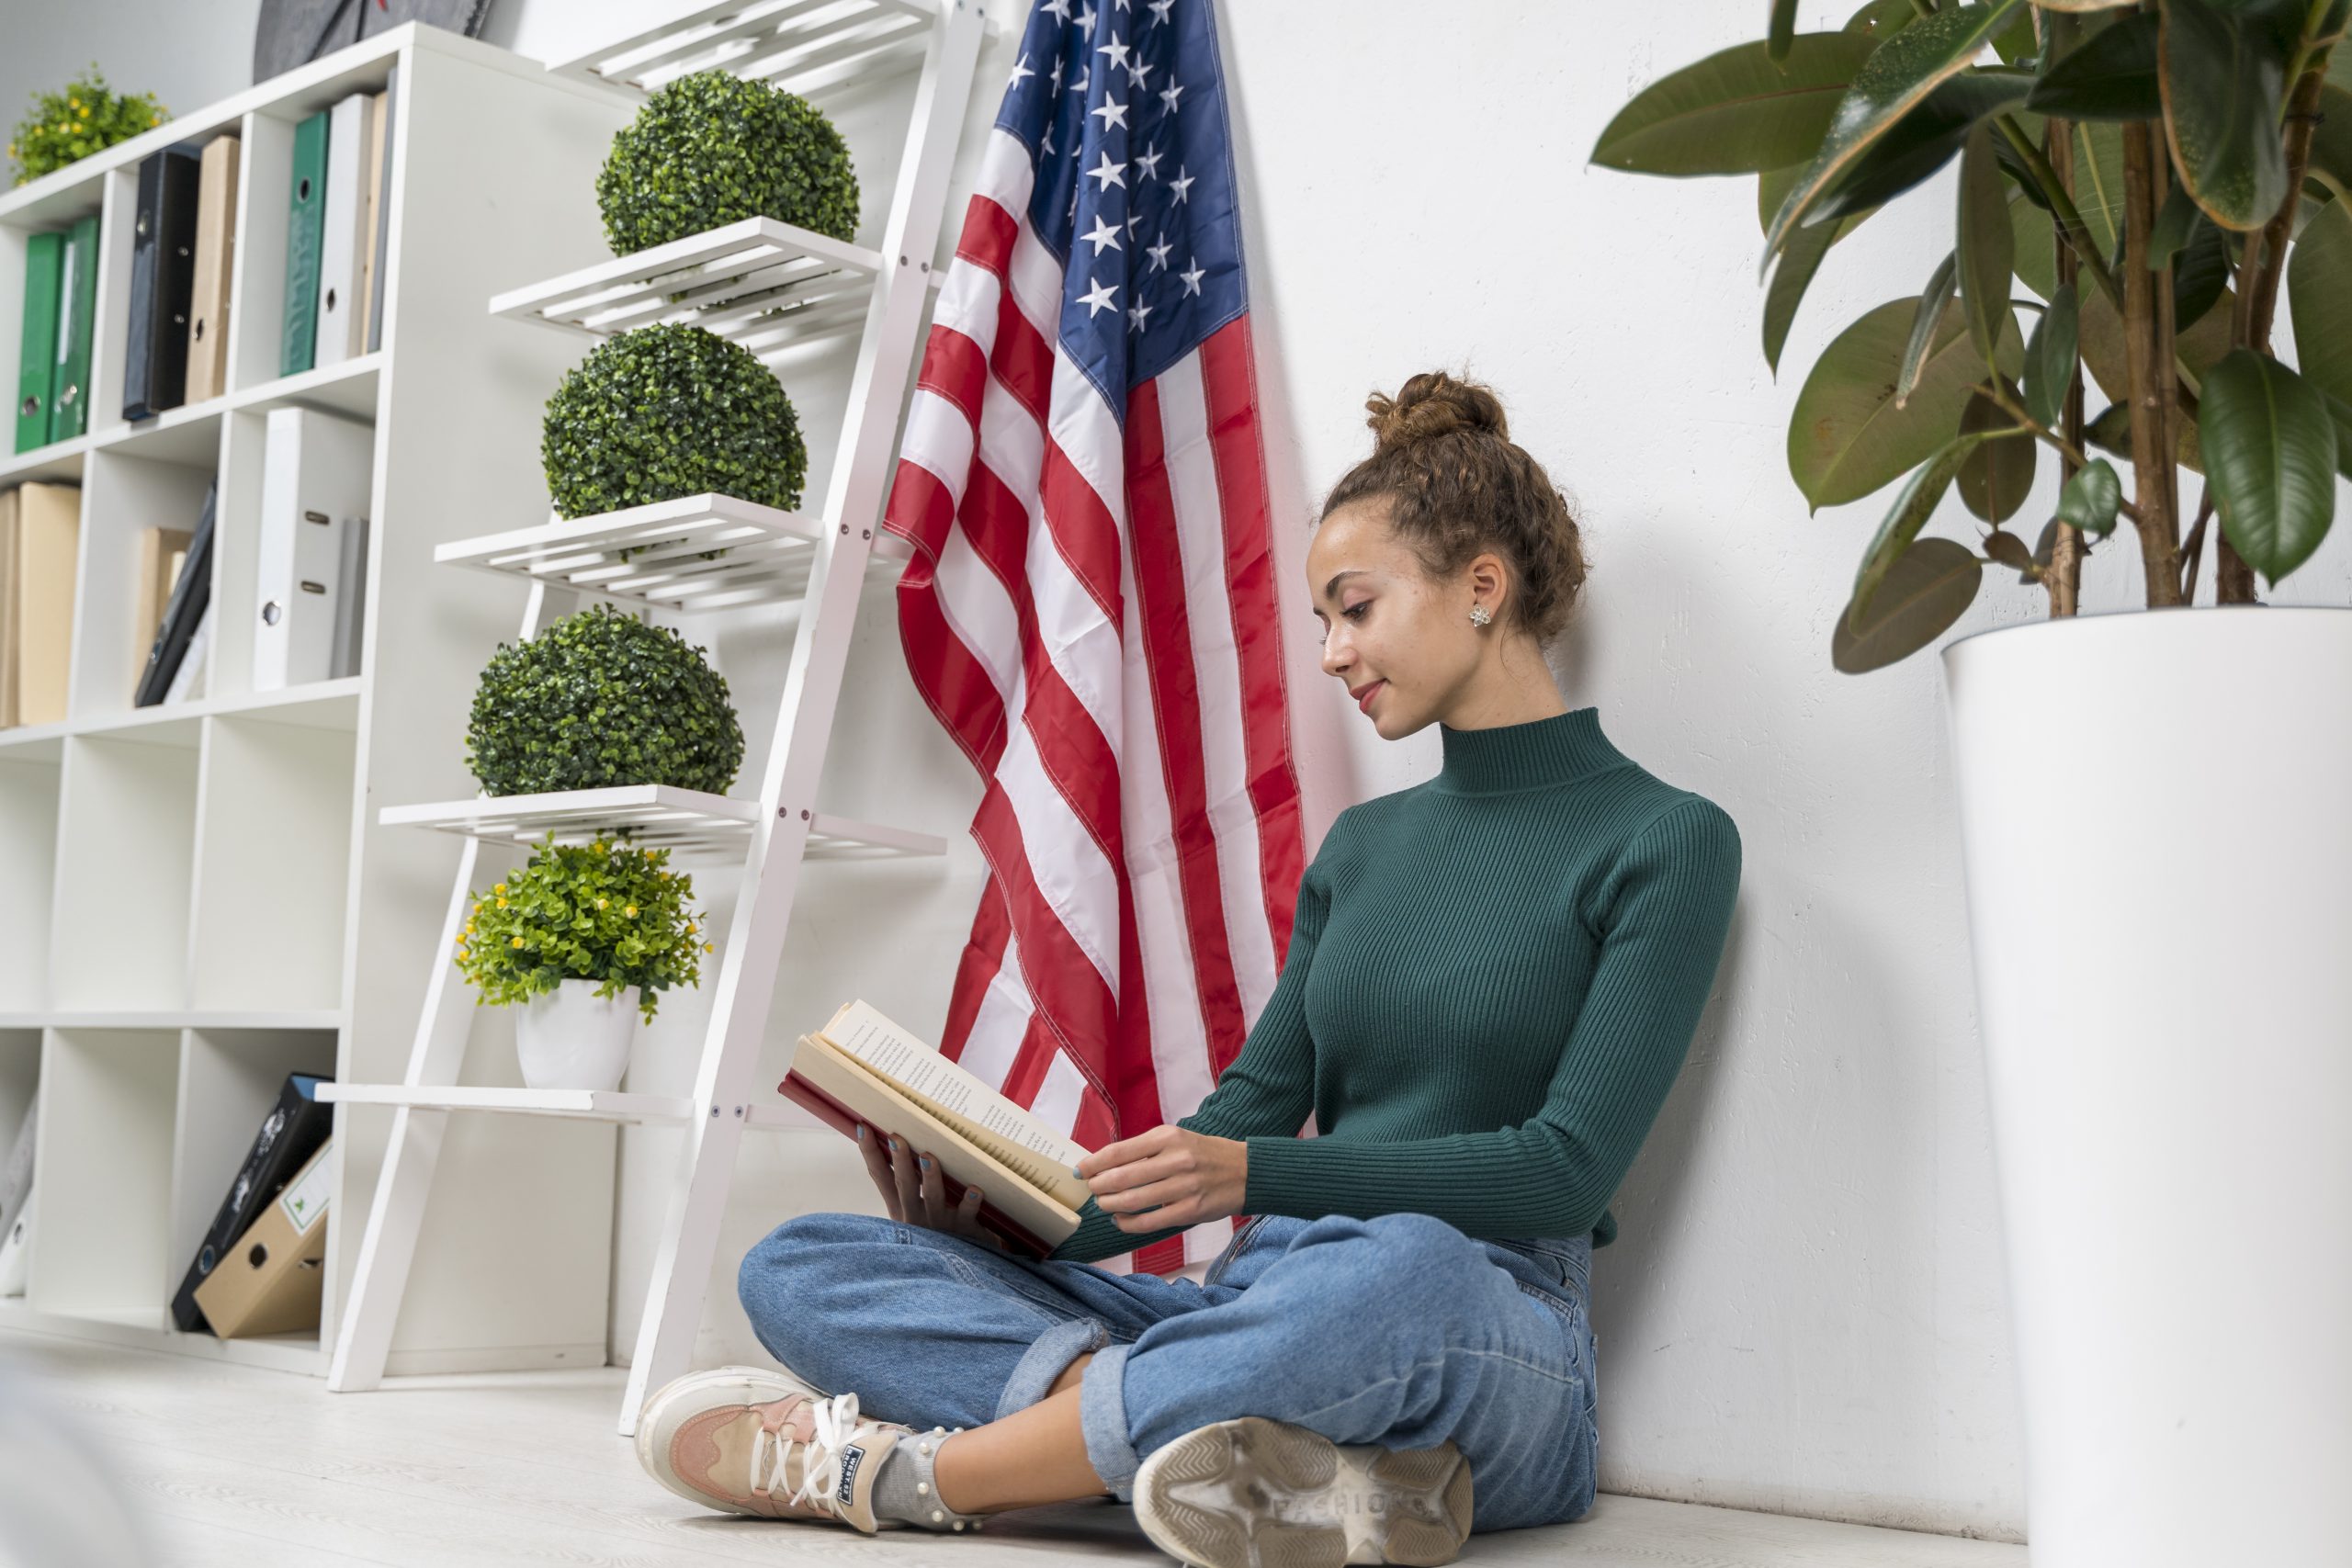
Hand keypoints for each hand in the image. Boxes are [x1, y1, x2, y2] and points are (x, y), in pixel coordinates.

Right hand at [857, 1125, 1004, 1252]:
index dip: (871, 1154)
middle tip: (895, 1137)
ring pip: (933, 1199)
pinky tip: (975, 1189)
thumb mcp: (914, 1210)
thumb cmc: (938, 1231)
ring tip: (928, 1158)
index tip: (863, 1127)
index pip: (881, 1177)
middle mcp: (916, 1216)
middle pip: (905, 1185)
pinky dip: (970, 1202)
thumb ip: (906, 1184)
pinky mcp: (964, 1232)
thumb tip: (899, 1143)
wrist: (962, 1270)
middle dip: (899, 1161)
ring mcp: (940, 1225)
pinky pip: (967, 1215)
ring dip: (930, 1178)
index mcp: (901, 1208)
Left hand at [1076, 1125, 1247, 1233]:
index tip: (1080, 1171)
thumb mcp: (1176, 1139)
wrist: (1245, 1171)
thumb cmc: (1203, 1154)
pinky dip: (1129, 1223)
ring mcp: (1184, 1187)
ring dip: (1110, 1206)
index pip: (1119, 1151)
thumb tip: (1103, 1165)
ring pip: (1133, 1201)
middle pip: (1122, 1178)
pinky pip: (1150, 1221)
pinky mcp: (1191, 1210)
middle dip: (1099, 1187)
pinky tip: (1121, 1221)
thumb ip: (1144, 1151)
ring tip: (1104, 1205)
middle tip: (1091, 1191)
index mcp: (1168, 1136)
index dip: (1093, 1163)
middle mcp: (1176, 1159)